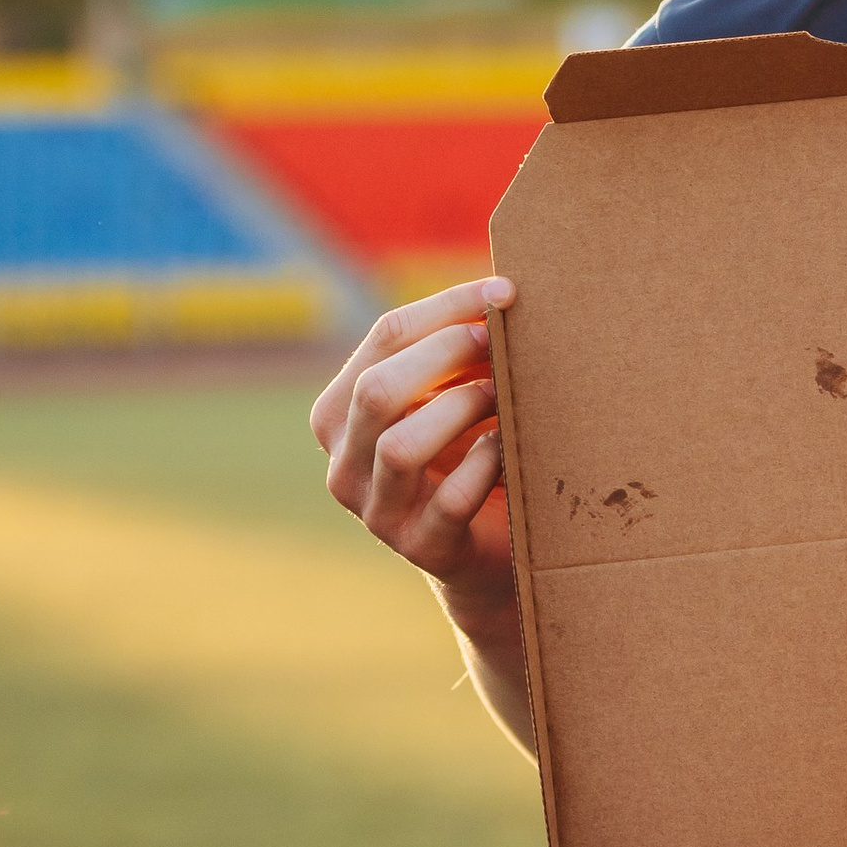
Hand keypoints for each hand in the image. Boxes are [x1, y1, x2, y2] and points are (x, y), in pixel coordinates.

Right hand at [310, 277, 518, 637]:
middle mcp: (343, 463)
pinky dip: (484, 465)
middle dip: (448, 354)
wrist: (488, 555)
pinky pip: (448, 500)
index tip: (505, 293)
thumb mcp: (448, 400)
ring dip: (462, 409)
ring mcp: (376, 512)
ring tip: (504, 395)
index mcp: (339, 412)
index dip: (448, 307)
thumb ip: (455, 352)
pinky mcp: (421, 549)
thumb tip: (502, 290)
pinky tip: (507, 446)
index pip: (384, 337)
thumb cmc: (470, 457)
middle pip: (379, 389)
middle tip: (504, 341)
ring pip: (400, 447)